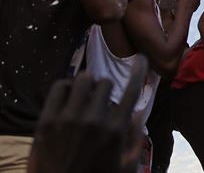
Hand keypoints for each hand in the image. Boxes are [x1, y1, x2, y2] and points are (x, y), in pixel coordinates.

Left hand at [28, 57, 147, 172]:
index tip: (140, 58)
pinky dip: (66, 86)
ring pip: (83, 80)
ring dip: (87, 85)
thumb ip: (135, 139)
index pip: (132, 90)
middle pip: (105, 83)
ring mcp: (68, 119)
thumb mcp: (125, 167)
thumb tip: (140, 113)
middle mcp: (93, 120)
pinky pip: (59, 87)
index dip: (139, 70)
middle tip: (101, 99)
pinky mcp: (47, 121)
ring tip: (84, 95)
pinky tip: (68, 95)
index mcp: (115, 130)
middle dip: (106, 89)